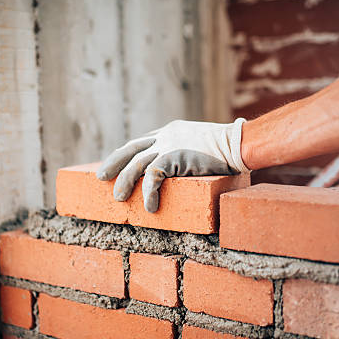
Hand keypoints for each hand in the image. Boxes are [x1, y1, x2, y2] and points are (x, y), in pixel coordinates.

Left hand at [96, 118, 249, 211]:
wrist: (239, 143)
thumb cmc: (228, 148)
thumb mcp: (200, 144)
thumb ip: (186, 151)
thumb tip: (185, 167)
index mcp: (169, 131)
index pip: (140, 141)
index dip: (126, 153)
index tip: (116, 162)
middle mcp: (165, 135)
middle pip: (130, 148)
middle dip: (114, 163)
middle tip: (100, 177)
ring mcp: (168, 145)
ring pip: (136, 164)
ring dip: (125, 182)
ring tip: (118, 198)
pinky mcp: (174, 157)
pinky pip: (153, 177)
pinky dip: (149, 193)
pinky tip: (149, 207)